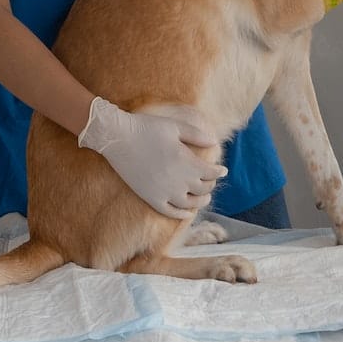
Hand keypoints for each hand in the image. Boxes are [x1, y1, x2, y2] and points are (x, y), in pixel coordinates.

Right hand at [78, 98, 227, 218]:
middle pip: (202, 189)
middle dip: (211, 185)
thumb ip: (196, 135)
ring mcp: (163, 192)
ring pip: (189, 204)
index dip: (219, 172)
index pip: (210, 173)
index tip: (223, 170)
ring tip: (205, 198)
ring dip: (201, 201)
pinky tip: (188, 213)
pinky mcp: (150, 198)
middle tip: (212, 180)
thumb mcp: (175, 126)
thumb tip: (214, 142)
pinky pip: (170, 212)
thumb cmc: (148, 128)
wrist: (119, 138)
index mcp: (185, 161)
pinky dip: (182, 214)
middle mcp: (177, 180)